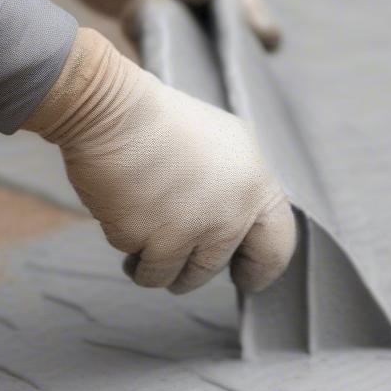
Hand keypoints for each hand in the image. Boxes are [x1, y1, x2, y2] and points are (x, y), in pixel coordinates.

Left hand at [20, 0, 280, 48]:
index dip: (253, 15)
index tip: (271, 43)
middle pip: (223, 6)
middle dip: (239, 33)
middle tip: (256, 71)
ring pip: (201, 18)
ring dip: (213, 42)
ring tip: (232, 76)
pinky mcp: (151, 1)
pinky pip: (177, 26)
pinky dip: (187, 43)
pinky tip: (193, 69)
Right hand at [23, 28, 295, 293]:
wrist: (114, 112)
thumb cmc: (168, 122)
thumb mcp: (230, 145)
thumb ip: (242, 188)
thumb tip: (242, 228)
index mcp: (256, 189)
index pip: (276, 249)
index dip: (261, 269)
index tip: (245, 278)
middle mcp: (229, 216)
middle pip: (210, 270)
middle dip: (189, 270)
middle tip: (173, 251)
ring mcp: (187, 232)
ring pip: (171, 277)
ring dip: (154, 263)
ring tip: (143, 230)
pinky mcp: (146, 240)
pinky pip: (137, 261)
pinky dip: (129, 244)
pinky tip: (125, 212)